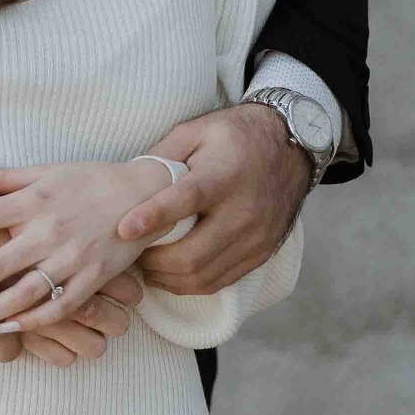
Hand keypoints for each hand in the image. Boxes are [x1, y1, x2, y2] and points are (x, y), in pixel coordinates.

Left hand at [0, 156, 165, 347]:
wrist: (147, 193)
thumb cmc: (89, 180)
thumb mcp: (44, 171)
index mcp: (32, 201)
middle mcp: (48, 231)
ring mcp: (72, 259)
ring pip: (23, 294)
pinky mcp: (93, 280)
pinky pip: (58, 306)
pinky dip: (31, 321)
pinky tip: (5, 330)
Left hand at [117, 103, 311, 293]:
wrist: (291, 148)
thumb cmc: (234, 137)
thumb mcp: (196, 131)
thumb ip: (161, 156)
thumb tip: (128, 184)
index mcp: (225, 175)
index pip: (187, 200)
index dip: (154, 216)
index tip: (123, 229)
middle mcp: (244, 211)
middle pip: (192, 254)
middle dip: (153, 261)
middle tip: (129, 252)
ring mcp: (255, 238)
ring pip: (203, 276)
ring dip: (166, 277)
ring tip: (145, 264)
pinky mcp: (261, 254)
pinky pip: (219, 281)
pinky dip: (188, 283)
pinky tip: (169, 272)